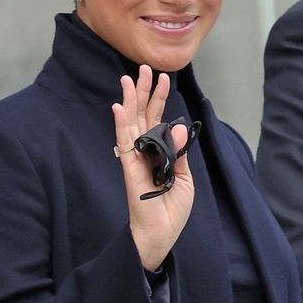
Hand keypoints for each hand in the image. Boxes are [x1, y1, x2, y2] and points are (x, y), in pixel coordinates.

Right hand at [111, 66, 194, 270]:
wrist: (161, 234)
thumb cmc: (171, 210)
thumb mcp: (184, 178)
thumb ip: (179, 152)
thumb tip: (177, 125)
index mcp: (159, 153)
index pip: (158, 120)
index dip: (160, 99)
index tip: (164, 78)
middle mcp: (144, 152)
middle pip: (142, 115)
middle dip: (143, 91)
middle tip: (144, 68)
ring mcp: (136, 159)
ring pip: (131, 123)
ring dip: (131, 100)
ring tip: (129, 77)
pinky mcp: (130, 170)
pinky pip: (124, 144)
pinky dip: (122, 125)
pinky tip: (119, 107)